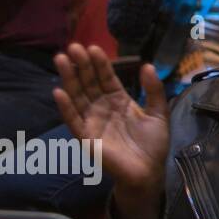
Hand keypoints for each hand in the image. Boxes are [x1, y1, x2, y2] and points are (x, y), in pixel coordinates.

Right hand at [52, 44, 169, 194]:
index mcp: (119, 101)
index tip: (94, 47)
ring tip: (62, 59)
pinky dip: (66, 107)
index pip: (107, 78)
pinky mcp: (86, 137)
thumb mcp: (159, 112)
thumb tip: (147, 65)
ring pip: (78, 96)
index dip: (100, 64)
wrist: (149, 171)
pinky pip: (74, 120)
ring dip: (69, 79)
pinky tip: (59, 92)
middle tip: (74, 47)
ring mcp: (93, 121)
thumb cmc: (153, 143)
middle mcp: (103, 108)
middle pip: (89, 83)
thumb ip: (154, 90)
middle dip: (82, 65)